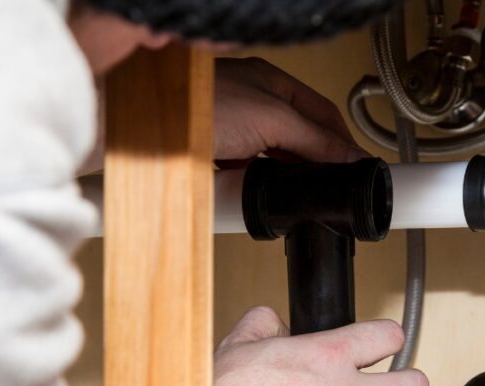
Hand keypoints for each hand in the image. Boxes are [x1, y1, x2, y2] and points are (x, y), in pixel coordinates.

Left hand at [78, 57, 366, 174]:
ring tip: (292, 197)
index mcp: (271, 84)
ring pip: (274, 166)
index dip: (344, 145)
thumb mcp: (268, 118)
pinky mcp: (211, 162)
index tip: (359, 171)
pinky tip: (255, 202)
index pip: (324, 118)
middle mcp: (251, 106)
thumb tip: (349, 157)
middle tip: (330, 191)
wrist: (125, 131)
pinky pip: (245, 184)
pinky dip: (253, 195)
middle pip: (300, 144)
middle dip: (314, 168)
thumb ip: (313, 139)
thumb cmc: (187, 107)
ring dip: (282, 183)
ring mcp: (231, 135)